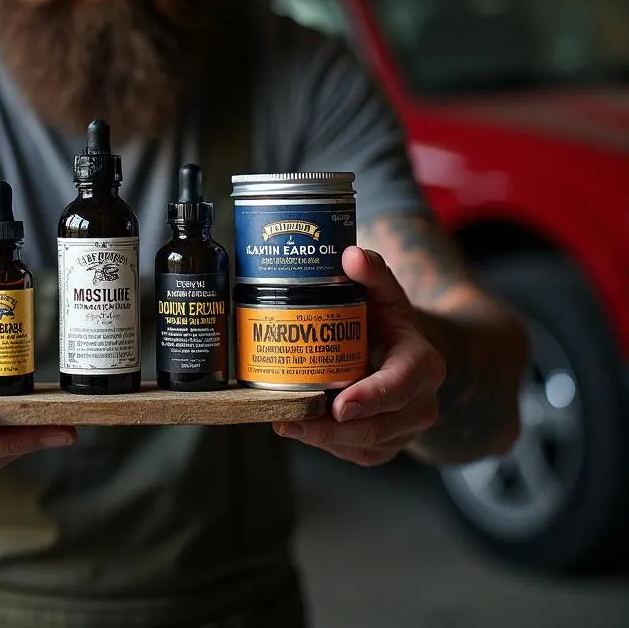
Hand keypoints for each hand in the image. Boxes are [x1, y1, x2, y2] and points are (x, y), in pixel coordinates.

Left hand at [272, 246, 445, 465]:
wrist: (407, 352)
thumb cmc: (388, 320)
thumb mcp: (384, 291)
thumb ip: (372, 271)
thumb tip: (351, 254)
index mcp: (422, 363)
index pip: (400, 385)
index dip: (371, 398)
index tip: (340, 406)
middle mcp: (421, 403)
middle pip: (379, 426)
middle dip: (334, 429)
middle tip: (291, 420)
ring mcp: (405, 429)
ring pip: (366, 445)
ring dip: (324, 440)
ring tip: (284, 424)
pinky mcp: (387, 445)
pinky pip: (358, 454)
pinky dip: (328, 445)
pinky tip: (299, 431)